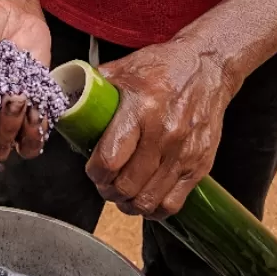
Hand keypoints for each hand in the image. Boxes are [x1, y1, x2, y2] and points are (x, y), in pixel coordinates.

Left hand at [86, 37, 237, 218]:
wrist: (208, 66)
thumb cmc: (165, 67)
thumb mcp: (124, 68)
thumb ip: (94, 87)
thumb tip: (68, 102)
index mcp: (141, 109)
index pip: (110, 159)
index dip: (95, 173)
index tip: (92, 169)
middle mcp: (164, 134)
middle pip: (127, 186)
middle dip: (108, 191)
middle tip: (105, 184)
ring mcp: (184, 153)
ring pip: (148, 200)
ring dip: (128, 204)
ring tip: (123, 194)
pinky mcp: (200, 165)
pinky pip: (172, 203)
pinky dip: (154, 209)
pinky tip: (145, 198)